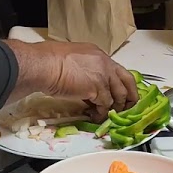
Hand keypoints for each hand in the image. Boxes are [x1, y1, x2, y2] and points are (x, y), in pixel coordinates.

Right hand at [5, 40, 140, 121]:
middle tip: (126, 108)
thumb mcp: (73, 59)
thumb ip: (85, 69)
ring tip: (106, 115)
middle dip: (130, 96)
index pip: (118, 70)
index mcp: (99, 55)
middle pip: (127, 81)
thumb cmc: (48, 60)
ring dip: (114, 108)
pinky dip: (101, 114)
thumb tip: (85, 82)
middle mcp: (105, 63)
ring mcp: (103, 76)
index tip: (121, 94)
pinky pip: (105, 106)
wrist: (42, 66)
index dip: (121, 84)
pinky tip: (95, 117)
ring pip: (118, 96)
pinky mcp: (97, 90)